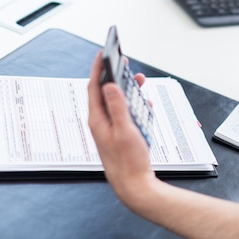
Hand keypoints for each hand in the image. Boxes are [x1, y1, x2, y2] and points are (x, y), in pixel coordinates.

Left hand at [87, 52, 156, 201]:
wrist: (133, 185)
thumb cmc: (129, 161)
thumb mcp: (125, 130)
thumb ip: (118, 107)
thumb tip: (109, 86)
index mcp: (98, 119)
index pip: (94, 87)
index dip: (98, 69)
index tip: (103, 53)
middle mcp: (101, 122)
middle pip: (105, 93)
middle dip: (115, 76)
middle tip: (123, 63)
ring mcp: (110, 128)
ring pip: (116, 102)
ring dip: (127, 90)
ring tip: (138, 81)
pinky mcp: (119, 133)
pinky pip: (125, 113)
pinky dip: (134, 104)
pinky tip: (144, 104)